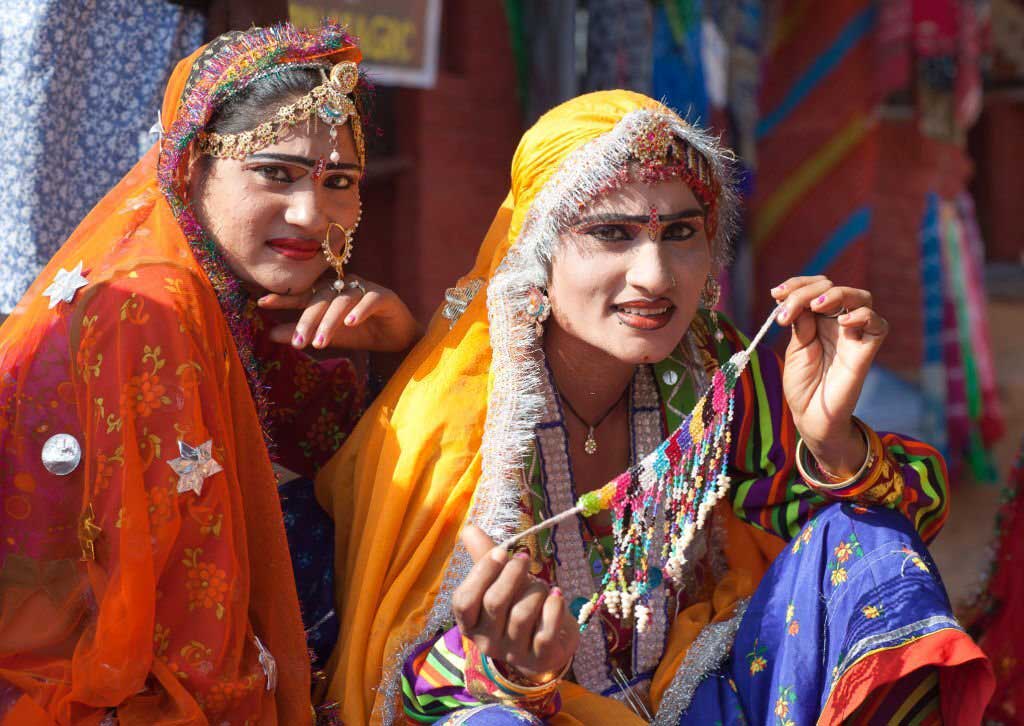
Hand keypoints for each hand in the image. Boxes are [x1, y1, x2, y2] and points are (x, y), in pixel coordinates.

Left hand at [258, 274, 420, 351]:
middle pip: (322, 298)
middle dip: (308, 320)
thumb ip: (303, 333)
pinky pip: (370, 299)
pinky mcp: (385, 296)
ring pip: (343, 301)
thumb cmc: (362, 333)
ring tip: (321, 342)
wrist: (398, 339)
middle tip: (299, 342)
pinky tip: (351, 323)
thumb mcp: (329, 336)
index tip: (262, 303)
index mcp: (329, 293)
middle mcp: (344, 286)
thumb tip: (270, 334)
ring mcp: (364, 289)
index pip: (304, 295)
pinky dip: (360, 310)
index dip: (285, 298)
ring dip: (330, 322)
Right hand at [451, 525, 578, 681]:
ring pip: (522, 615)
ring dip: (536, 590)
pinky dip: (554, 608)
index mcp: (471, 623)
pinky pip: (545, 632)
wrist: (549, 644)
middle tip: (524, 558)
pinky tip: (557, 596)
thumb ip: (484, 558)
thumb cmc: (519, 606)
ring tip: (543, 585)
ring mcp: (513, 653)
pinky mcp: (540, 659)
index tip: (501, 550)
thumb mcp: (500, 582)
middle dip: (512, 574)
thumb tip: (468, 528)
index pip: (464, 600)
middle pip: (494, 603)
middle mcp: (487, 641)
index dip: (481, 573)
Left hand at [771, 276, 888, 476]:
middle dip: (807, 290)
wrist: (810, 415)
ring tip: (815, 306)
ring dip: (837, 294)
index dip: (797, 284)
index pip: (816, 287)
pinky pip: (878, 325)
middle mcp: (838, 323)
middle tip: (786, 308)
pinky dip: (864, 316)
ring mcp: (854, 335)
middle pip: (834, 287)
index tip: (775, 293)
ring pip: (861, 297)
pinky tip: (843, 321)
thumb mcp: (796, 348)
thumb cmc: (802, 384)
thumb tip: (799, 299)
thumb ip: (801, 323)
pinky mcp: (867, 350)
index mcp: (819, 319)